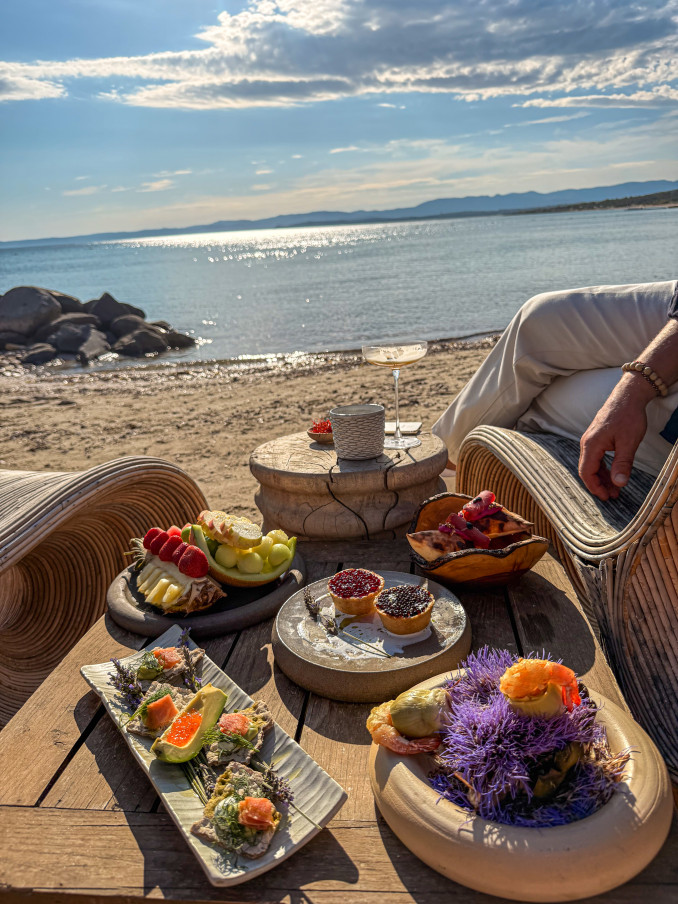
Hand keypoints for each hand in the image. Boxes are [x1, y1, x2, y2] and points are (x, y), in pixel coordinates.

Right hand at [578, 381, 648, 500]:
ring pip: (592, 464)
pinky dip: (603, 468)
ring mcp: (591, 440)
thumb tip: (619, 484)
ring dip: (602, 477)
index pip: (586, 473)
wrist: (628, 396)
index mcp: (591, 445)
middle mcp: (587, 443)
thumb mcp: (629, 443)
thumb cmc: (628, 416)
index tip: (607, 497)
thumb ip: (622, 464)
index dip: (595, 488)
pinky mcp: (597, 438)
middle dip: (599, 485)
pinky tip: (613, 473)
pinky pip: (596, 457)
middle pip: (587, 470)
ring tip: (615, 487)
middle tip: (614, 495)